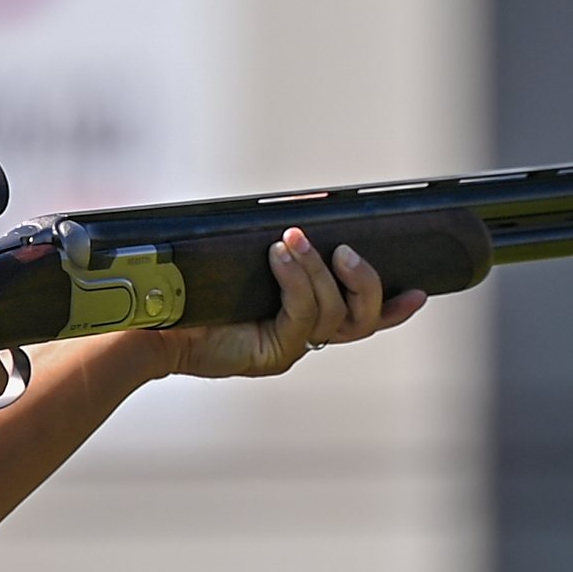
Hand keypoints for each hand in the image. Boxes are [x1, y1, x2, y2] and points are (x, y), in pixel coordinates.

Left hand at [155, 231, 428, 380]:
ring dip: (318, 270)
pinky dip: (295, 280)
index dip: (395, 308)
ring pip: (333, 314)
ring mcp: (289, 349)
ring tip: (293, 239)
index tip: (420, 292)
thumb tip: (303, 217)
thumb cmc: (194, 285)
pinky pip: (301, 316)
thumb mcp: (247, 258)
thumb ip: (281, 249)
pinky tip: (279, 255)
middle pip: (361, 320)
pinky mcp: (270, 354)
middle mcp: (303, 338)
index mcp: (305, 318)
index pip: (363, 318)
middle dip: (365, 283)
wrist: (152, 317)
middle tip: (347, 251)